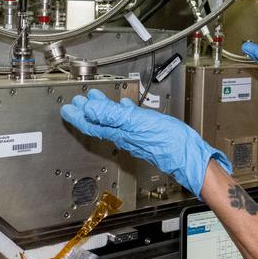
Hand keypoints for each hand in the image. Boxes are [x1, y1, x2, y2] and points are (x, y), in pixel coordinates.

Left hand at [61, 89, 230, 196]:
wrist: (190, 157)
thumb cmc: (169, 142)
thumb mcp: (138, 122)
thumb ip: (112, 115)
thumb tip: (89, 110)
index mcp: (120, 133)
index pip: (92, 124)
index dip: (77, 116)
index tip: (67, 108)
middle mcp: (125, 136)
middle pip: (99, 124)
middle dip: (86, 113)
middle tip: (76, 102)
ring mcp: (136, 136)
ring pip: (112, 123)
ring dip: (102, 111)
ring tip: (96, 101)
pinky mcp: (147, 135)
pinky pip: (128, 122)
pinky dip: (123, 113)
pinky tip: (126, 108)